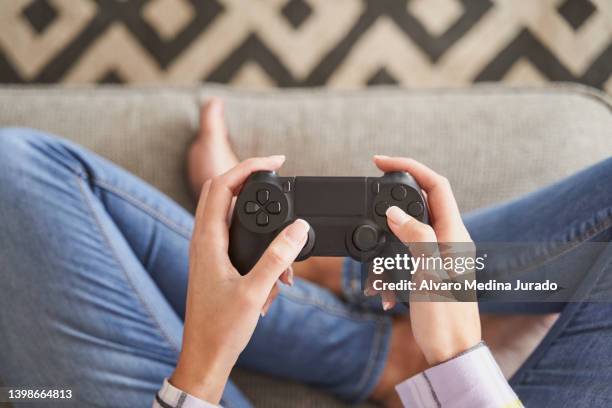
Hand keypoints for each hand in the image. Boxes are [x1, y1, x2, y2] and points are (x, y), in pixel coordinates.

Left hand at [170, 156, 309, 402]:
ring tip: (282, 225)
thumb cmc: (221, 329)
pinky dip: (255, 236)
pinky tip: (276, 262)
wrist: (204, 356)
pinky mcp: (214, 262)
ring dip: (254, 210)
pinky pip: (234, 235)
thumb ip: (278, 258)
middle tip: (277, 176)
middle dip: (249, 178)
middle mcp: (202, 241)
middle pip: (220, 190)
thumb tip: (299, 228)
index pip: (222, 185)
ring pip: (227, 212)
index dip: (249, 166)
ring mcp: (206, 251)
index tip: (277, 161)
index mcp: (207, 241)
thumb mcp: (255, 292)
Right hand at [373, 155, 481, 365]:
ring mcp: (439, 254)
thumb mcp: (430, 273)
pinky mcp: (429, 269)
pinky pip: (402, 256)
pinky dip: (387, 266)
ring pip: (406, 231)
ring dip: (386, 242)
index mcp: (454, 234)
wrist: (452, 351)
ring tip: (377, 267)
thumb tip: (394, 212)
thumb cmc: (447, 318)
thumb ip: (416, 237)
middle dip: (392, 200)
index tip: (380, 162)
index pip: (436, 185)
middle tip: (371, 196)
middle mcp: (449, 239)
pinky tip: (384, 290)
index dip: (410, 167)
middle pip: (420, 202)